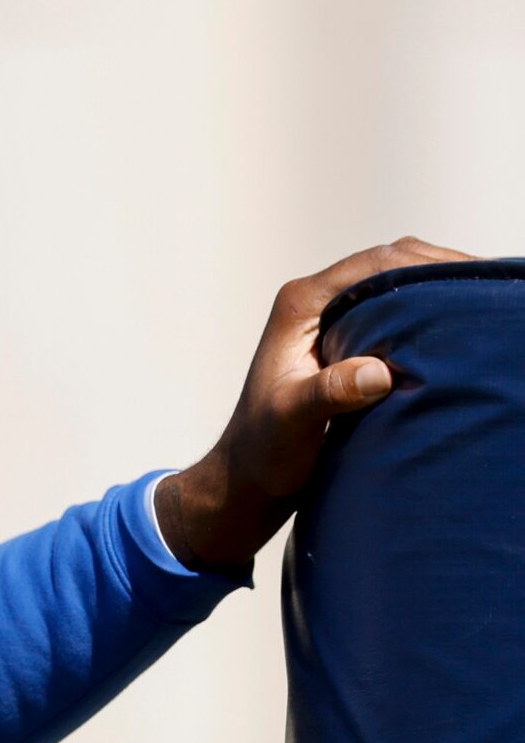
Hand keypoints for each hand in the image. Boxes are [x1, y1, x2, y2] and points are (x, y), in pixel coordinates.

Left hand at [155, 237, 477, 571]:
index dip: (429, 265)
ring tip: (486, 298)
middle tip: (492, 284)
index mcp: (300, 305)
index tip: (473, 278)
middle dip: (444, 268)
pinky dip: (429, 310)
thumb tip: (377, 372)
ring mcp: (332, 319)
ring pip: (398, 283)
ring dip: (440, 287)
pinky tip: (459, 323)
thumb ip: (328, 393)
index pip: (375, 265)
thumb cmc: (263, 452)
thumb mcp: (292, 422)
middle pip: (392, 264)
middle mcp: (316, 303)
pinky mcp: (347, 340)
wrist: (249, 478)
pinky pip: (397, 310)